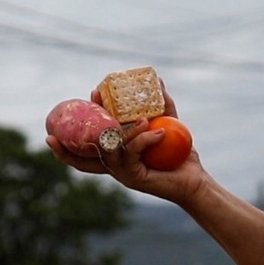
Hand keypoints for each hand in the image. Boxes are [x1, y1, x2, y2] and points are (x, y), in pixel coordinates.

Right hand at [51, 114, 202, 201]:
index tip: (84, 99)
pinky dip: (144, 139)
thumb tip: (158, 82)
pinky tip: (159, 132)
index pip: (88, 145)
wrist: (195, 182)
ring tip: (142, 119)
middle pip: (83, 157)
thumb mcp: (169, 126)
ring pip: (111, 150)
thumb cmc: (180, 157)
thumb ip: (162, 107)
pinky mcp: (134, 178)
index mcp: (117, 154)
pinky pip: (132, 153)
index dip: (77, 130)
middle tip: (70, 117)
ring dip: (125, 132)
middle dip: (68, 144)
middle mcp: (115, 166)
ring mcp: (122, 174)